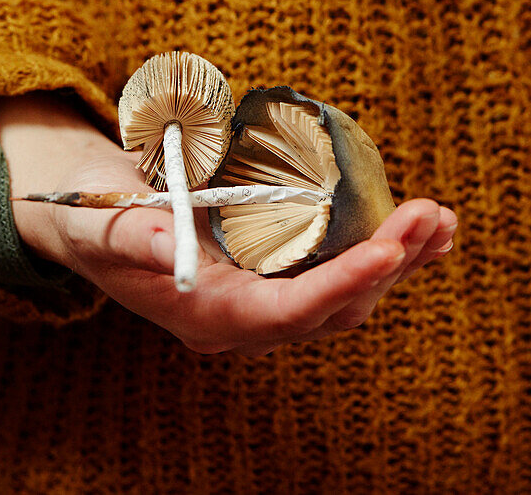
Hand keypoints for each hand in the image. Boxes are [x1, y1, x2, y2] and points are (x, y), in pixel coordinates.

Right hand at [0, 92, 457, 356]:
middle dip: (385, 265)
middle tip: (428, 215)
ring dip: (395, 260)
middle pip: (329, 307)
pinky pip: (337, 272)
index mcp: (202, 314)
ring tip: (439, 220)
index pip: (282, 313)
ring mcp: (260, 297)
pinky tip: (418, 229)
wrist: (92, 213)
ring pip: (344, 295)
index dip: (338, 284)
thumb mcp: (98, 220)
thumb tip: (168, 241)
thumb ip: (131, 234)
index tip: (388, 247)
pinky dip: (381, 250)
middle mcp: (240, 318)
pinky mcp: (273, 272)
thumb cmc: (91, 215)